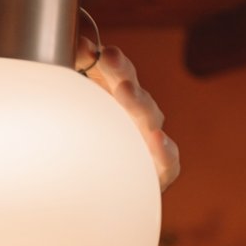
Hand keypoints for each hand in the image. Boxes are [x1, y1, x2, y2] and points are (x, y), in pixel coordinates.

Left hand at [79, 41, 179, 191]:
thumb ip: (78, 79)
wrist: (94, 201)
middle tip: (108, 58)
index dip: (107, 59)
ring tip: (125, 90)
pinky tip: (156, 139)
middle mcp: (138, 118)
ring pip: (149, 119)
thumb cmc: (87, 151)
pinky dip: (163, 150)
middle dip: (120, 72)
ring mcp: (150, 142)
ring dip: (137, 104)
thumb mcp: (78, 114)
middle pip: (134, 91)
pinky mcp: (160, 170)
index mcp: (120, 101)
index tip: (89, 47)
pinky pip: (167, 160)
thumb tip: (79, 43)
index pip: (118, 73)